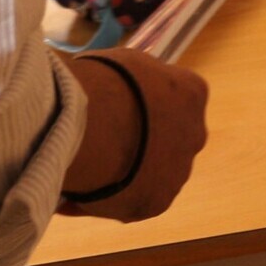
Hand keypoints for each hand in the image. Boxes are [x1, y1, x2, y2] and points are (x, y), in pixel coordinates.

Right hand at [57, 48, 209, 222]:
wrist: (96, 125)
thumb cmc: (105, 82)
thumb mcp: (129, 63)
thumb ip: (138, 82)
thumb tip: (125, 87)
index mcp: (191, 93)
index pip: (176, 98)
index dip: (145, 104)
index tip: (118, 107)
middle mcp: (193, 134)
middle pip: (168, 138)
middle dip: (142, 141)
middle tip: (103, 140)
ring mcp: (178, 171)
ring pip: (151, 173)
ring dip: (125, 173)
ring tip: (82, 170)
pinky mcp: (157, 202)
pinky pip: (129, 202)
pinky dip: (103, 200)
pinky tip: (71, 198)